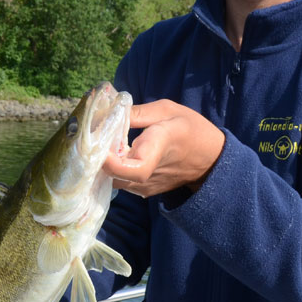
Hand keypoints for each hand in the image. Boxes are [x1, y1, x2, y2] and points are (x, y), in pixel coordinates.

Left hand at [103, 99, 224, 197]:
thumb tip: (108, 113)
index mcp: (159, 146)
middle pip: (114, 174)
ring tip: (101, 144)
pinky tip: (112, 154)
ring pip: (113, 180)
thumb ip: (137, 112)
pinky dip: (110, 169)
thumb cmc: (190, 129)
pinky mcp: (143, 191)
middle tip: (91, 138)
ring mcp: (146, 186)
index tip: (99, 147)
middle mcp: (150, 172)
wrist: (209, 159)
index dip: (112, 162)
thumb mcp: (168, 110)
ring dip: (102, 164)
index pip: (136, 167)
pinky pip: (119, 182)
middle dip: (97, 158)